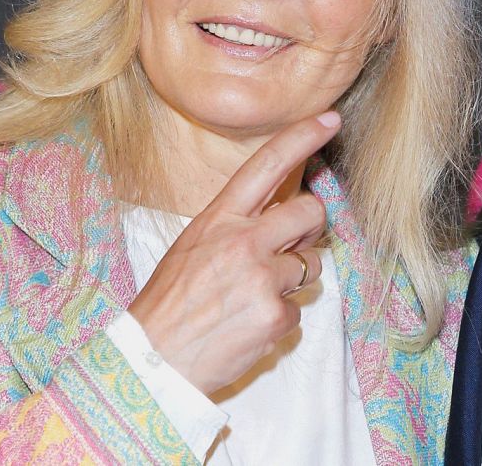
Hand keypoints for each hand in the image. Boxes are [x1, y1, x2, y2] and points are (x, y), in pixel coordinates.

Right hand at [127, 111, 338, 393]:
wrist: (151, 362)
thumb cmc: (170, 303)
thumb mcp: (193, 246)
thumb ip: (236, 226)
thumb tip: (280, 218)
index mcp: (218, 219)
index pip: (266, 165)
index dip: (301, 138)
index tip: (330, 120)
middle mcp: (243, 241)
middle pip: (310, 212)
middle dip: (310, 229)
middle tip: (291, 247)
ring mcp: (261, 277)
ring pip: (311, 265)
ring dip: (293, 281)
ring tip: (252, 298)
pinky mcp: (274, 315)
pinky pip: (300, 308)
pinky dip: (281, 319)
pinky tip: (249, 326)